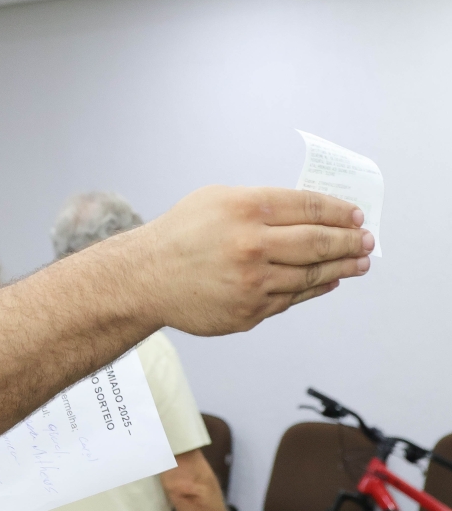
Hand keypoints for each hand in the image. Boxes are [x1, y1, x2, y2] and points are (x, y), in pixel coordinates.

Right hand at [121, 186, 372, 335]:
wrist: (144, 278)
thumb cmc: (178, 235)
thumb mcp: (214, 200)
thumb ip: (259, 202)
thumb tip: (308, 211)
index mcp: (244, 208)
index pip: (308, 206)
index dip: (339, 211)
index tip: (355, 215)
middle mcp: (251, 244)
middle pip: (318, 241)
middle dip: (350, 240)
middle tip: (366, 240)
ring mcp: (252, 281)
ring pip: (311, 274)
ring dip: (341, 267)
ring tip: (358, 262)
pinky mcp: (249, 310)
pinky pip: (292, 299)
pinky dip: (314, 289)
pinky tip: (326, 281)